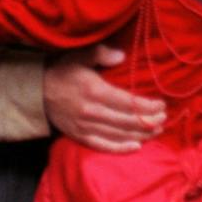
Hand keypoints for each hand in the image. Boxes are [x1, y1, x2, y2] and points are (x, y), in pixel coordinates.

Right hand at [43, 45, 166, 152]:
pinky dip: (120, 148)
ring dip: (141, 134)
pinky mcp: (80, 137)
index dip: (147, 106)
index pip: (127, 102)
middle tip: (164, 119)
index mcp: (94, 91)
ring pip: (119, 134)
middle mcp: (92, 112)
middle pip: (127, 120)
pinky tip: (136, 147)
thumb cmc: (63, 71)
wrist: (37, 93)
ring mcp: (85, 127)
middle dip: (149, 121)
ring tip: (157, 131)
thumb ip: (101, 53)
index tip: (161, 105)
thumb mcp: (80, 55)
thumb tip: (122, 56)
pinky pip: (103, 146)